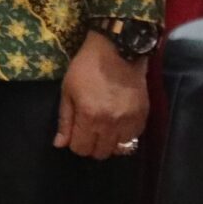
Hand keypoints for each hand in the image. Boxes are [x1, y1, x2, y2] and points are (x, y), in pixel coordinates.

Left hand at [54, 29, 148, 160]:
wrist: (117, 50)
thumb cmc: (87, 67)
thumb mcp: (68, 90)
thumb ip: (65, 119)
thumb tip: (60, 144)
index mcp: (89, 116)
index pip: (81, 148)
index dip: (75, 143)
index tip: (76, 133)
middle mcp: (110, 124)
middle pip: (100, 153)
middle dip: (91, 145)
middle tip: (90, 131)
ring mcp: (128, 121)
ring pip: (118, 149)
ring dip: (109, 142)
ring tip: (105, 128)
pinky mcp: (142, 117)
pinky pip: (133, 139)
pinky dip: (125, 136)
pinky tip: (118, 124)